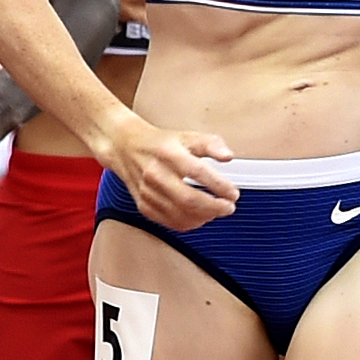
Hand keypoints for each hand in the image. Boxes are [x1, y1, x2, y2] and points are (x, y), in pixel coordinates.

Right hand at [106, 113, 235, 230]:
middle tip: (229, 207)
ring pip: (181, 215)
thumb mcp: (187, 136)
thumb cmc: (160, 144)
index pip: (198, 173)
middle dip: (215, 207)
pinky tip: (200, 217)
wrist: (126, 148)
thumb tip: (228, 156)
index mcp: (169, 154)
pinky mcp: (144, 206)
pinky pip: (170, 222)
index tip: (233, 193)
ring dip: (205, 217)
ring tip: (216, 211)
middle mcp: (156, 174)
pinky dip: (190, 223)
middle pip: (189, 200)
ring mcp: (148, 193)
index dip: (220, 186)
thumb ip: (211, 144)